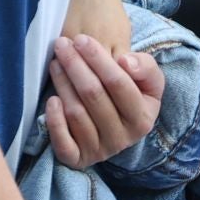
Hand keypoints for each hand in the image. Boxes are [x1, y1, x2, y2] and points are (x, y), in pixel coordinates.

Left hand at [44, 37, 162, 169]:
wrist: (117, 126)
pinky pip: (63, 144)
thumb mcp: (148, 80)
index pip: (118, 83)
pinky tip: (52, 100)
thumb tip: (124, 62)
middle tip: (62, 44)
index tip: (81, 39)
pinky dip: (55, 122)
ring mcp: (99, 151)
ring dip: (62, 83)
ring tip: (55, 62)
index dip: (98, 59)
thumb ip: (145, 66)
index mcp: (142, 119)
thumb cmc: (131, 95)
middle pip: (93, 95)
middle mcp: (122, 139)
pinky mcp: (78, 159)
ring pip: (76, 113)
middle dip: (75, 65)